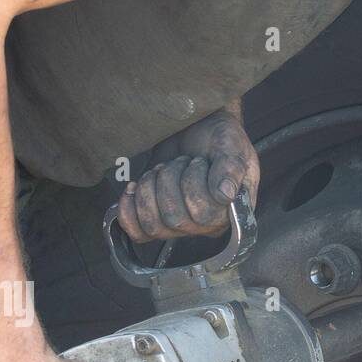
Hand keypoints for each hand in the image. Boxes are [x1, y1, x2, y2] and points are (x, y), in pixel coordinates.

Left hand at [116, 105, 260, 242]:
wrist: (197, 128)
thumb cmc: (219, 139)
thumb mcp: (233, 146)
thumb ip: (231, 168)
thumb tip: (225, 194)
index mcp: (228, 213)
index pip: (203, 215)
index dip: (193, 185)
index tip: (200, 162)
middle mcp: (204, 226)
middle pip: (174, 220)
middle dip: (169, 181)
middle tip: (178, 163)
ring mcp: (179, 225)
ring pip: (153, 225)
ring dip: (149, 190)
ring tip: (161, 171)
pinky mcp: (157, 219)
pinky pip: (139, 233)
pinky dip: (128, 212)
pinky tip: (132, 189)